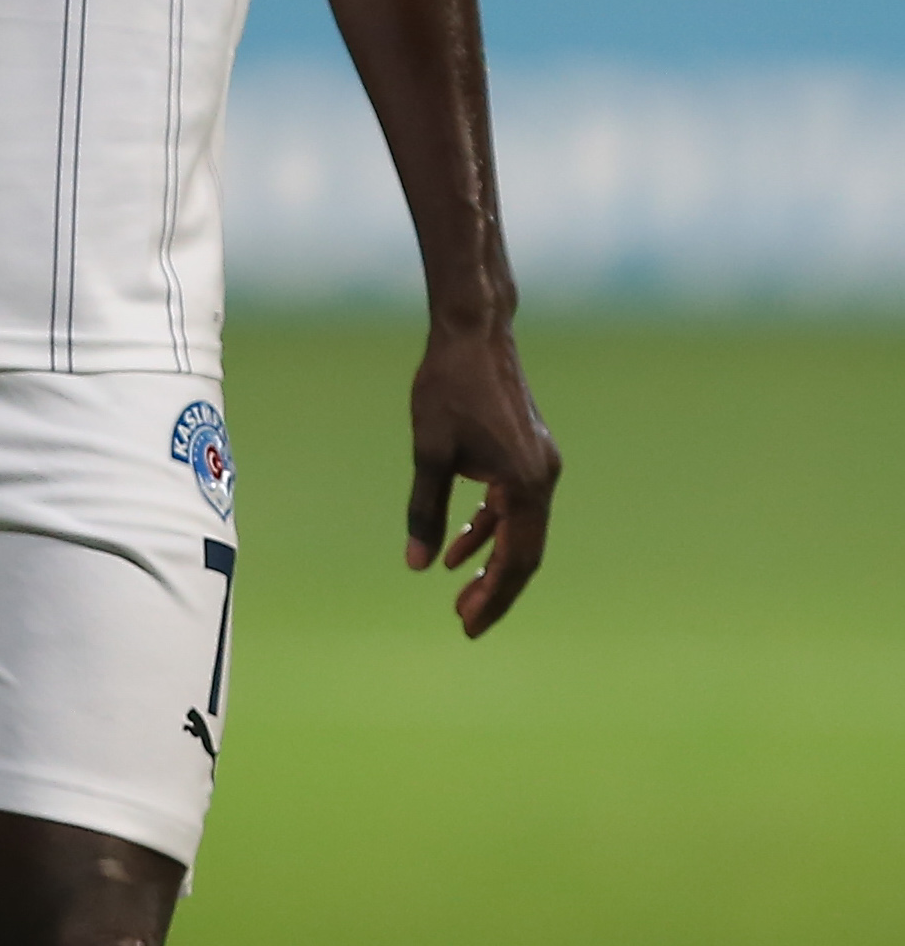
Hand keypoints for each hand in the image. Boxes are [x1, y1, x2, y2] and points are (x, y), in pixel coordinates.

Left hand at [404, 323, 560, 637]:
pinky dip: (489, 528)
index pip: (515, 558)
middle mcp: (542, 477)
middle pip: (524, 552)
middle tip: (465, 621)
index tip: (469, 627)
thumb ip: (425, 510)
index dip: (494, 597)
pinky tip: (460, 548)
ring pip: (519, 530)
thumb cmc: (447, 386)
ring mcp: (539, 464)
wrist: (472, 331)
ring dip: (491, 561)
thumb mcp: (429, 452)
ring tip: (460, 593)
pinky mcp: (527, 453)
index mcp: (525, 482)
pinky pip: (513, 505)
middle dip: (496, 589)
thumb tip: (416, 564)